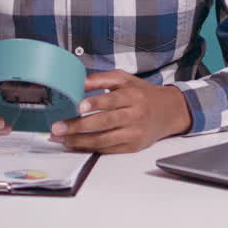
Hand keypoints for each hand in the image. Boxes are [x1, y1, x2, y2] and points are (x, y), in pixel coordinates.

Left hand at [49, 71, 191, 153]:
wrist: (168, 112)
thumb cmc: (143, 94)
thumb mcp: (126, 79)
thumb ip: (101, 78)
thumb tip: (78, 81)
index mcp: (133, 96)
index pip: (112, 101)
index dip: (96, 103)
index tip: (79, 106)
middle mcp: (135, 116)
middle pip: (105, 122)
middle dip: (79, 126)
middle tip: (59, 127)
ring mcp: (134, 134)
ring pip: (104, 140)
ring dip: (80, 141)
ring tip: (61, 138)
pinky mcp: (132, 147)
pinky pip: (108, 149)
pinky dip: (90, 148)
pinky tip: (75, 144)